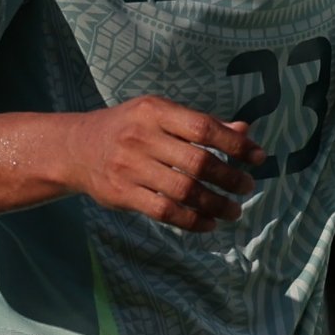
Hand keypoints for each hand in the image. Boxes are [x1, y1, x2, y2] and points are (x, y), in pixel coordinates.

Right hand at [64, 99, 260, 230]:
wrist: (76, 148)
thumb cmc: (129, 128)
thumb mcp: (160, 114)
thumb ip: (201, 123)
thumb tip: (246, 132)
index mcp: (155, 111)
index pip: (204, 127)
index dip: (236, 144)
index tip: (258, 157)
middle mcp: (141, 137)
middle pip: (198, 161)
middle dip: (230, 177)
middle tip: (246, 187)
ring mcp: (130, 166)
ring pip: (184, 190)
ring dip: (216, 204)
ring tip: (234, 210)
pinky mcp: (122, 193)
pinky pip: (165, 211)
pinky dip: (192, 220)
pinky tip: (208, 223)